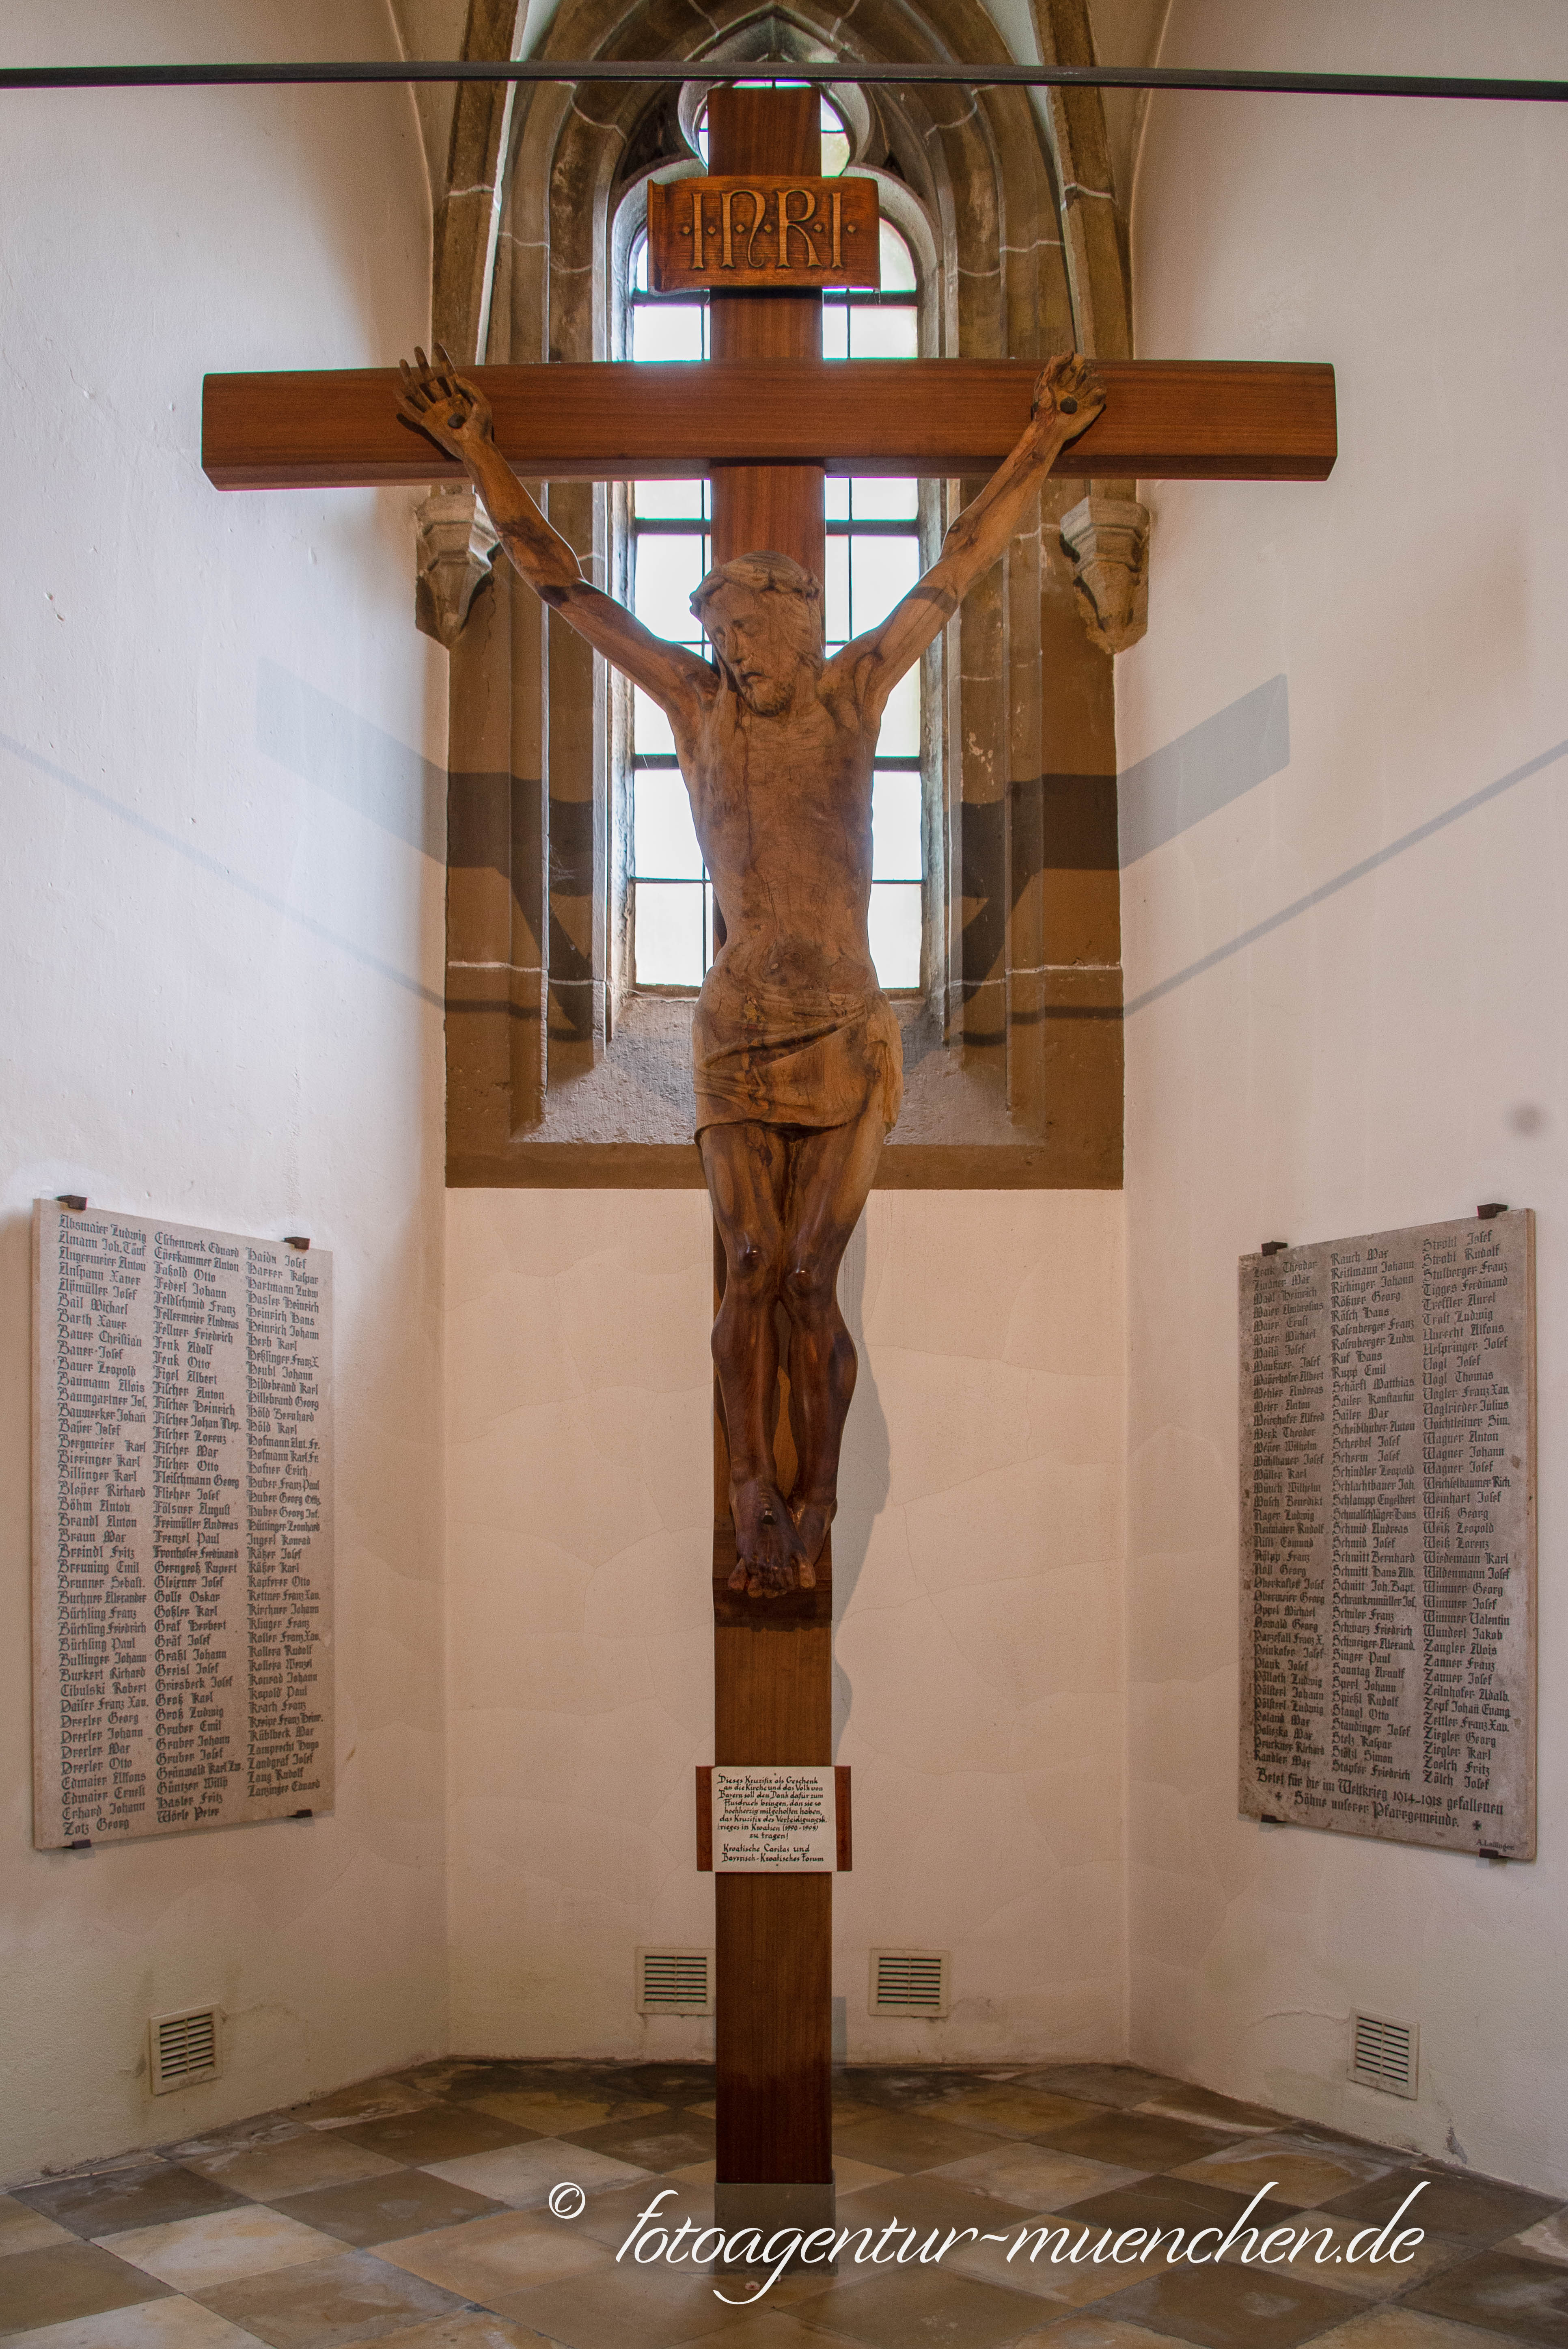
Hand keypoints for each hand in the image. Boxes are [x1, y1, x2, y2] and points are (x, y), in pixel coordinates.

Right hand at [396, 343, 493, 460]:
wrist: (475, 446)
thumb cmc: (481, 428)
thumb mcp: (481, 403)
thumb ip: (470, 387)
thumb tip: (456, 377)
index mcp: (458, 396)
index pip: (448, 372)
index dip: (443, 358)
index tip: (437, 344)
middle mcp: (445, 402)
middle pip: (430, 378)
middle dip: (423, 363)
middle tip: (417, 348)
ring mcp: (436, 412)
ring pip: (419, 391)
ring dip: (410, 376)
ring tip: (403, 361)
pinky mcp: (429, 423)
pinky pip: (414, 411)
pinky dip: (405, 402)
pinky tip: (396, 391)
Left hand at [1031, 353, 1104, 440]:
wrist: (1048, 429)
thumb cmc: (1043, 407)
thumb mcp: (1043, 382)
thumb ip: (1055, 364)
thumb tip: (1071, 352)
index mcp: (1067, 377)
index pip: (1078, 361)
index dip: (1071, 368)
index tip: (1061, 381)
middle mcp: (1078, 385)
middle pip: (1089, 367)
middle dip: (1078, 376)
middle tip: (1068, 390)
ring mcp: (1087, 395)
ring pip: (1098, 377)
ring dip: (1087, 384)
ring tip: (1076, 397)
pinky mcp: (1094, 406)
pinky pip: (1102, 390)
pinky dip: (1095, 391)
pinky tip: (1082, 400)